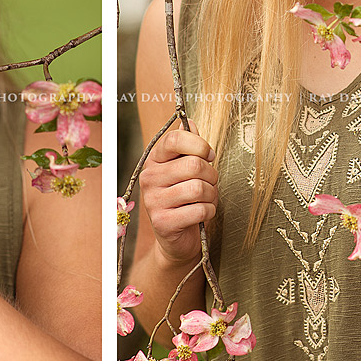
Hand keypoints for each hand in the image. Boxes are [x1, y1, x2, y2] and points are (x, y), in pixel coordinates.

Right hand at [138, 120, 217, 270]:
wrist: (176, 238)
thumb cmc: (185, 199)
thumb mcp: (186, 169)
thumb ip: (188, 146)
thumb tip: (189, 122)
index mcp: (154, 160)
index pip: (175, 139)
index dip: (199, 145)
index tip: (209, 155)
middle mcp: (149, 178)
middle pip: (193, 165)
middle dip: (212, 175)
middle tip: (210, 183)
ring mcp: (153, 200)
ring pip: (199, 188)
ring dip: (211, 195)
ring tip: (206, 199)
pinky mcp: (162, 222)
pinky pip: (199, 210)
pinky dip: (209, 212)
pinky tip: (202, 214)